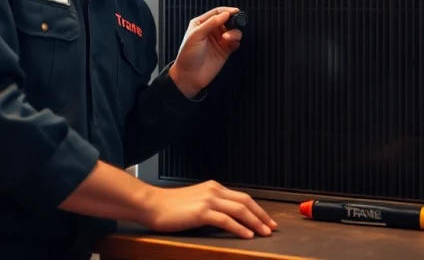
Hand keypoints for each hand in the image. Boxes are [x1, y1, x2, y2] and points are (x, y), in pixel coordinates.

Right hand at [141, 180, 277, 237]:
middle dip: (262, 215)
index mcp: (214, 188)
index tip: (266, 219)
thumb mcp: (195, 202)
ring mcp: (208, 200)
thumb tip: (227, 218)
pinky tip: (247, 235)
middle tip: (272, 227)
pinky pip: (226, 220)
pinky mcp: (201, 212)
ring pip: (239, 209)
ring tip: (264, 233)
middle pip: (246, 201)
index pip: (242, 197)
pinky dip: (239, 227)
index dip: (257, 209)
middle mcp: (214, 191)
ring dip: (255, 222)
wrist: (151, 204)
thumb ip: (211, 206)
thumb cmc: (169, 206)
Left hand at [171, 7, 241, 95]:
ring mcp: (219, 40)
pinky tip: (232, 44)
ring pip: (233, 30)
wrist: (189, 76)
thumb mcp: (196, 36)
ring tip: (227, 38)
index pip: (216, 13)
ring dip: (234, 32)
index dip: (226, 11)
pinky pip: (235, 42)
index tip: (235, 11)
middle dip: (233, 21)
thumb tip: (225, 14)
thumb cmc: (188, 55)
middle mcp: (211, 30)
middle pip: (227, 20)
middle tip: (235, 25)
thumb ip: (210, 23)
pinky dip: (236, 41)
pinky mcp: (225, 50)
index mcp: (201, 23)